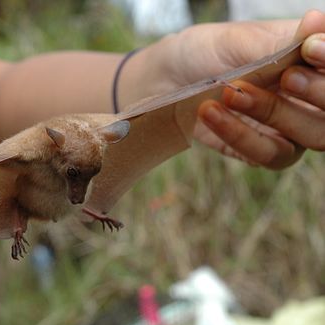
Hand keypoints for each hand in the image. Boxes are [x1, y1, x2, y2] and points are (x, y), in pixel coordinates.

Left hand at [122, 10, 324, 168]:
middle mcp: (309, 97)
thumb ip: (281, 42)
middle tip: (285, 76)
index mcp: (310, 63)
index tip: (310, 48)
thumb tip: (318, 21)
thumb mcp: (239, 40)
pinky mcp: (260, 150)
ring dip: (274, 113)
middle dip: (318, 92)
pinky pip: (267, 153)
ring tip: (230, 93)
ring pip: (312, 136)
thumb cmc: (206, 52)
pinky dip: (240, 134)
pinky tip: (211, 112)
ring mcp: (288, 128)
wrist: (165, 79)